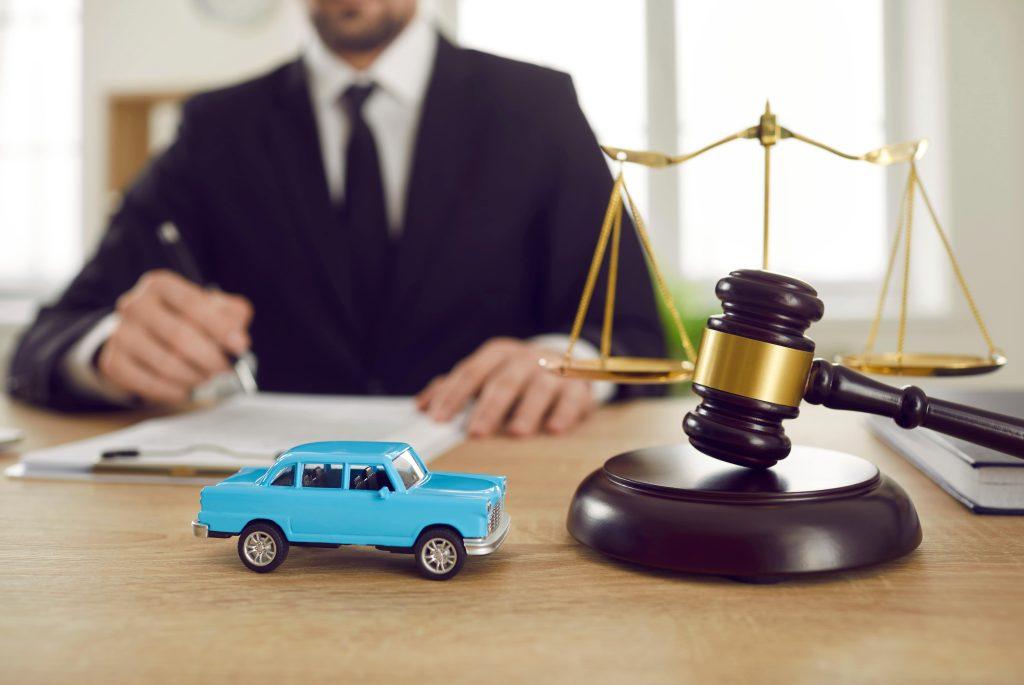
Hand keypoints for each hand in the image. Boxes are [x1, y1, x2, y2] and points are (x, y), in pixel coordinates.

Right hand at [97, 270, 252, 404]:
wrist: (142, 336)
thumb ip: (231, 316)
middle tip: (227, 371)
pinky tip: (188, 389)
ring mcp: (120, 333)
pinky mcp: (113, 362)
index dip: (220, 327)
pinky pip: (149, 384)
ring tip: (210, 379)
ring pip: (165, 363)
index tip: (241, 346)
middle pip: (179, 336)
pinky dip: (175, 391)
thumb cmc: (186, 319)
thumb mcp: (212, 308)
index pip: (192, 304)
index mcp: (160, 284)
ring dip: (195, 377)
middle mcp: (134, 304)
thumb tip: (239, 340)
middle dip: (210, 358)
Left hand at [416, 338, 595, 437]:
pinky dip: (563, 413)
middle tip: (475, 431)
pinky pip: (571, 398)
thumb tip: (422, 406)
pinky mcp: (577, 385)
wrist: (567, 362)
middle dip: (487, 408)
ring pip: (538, 389)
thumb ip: (455, 387)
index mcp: (497, 354)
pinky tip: (554, 429)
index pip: (471, 372)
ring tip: (516, 432)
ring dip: (526, 411)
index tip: (439, 418)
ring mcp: (552, 370)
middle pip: (503, 381)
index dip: (454, 395)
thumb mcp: (487, 373)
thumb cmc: (516, 374)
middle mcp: (524, 358)